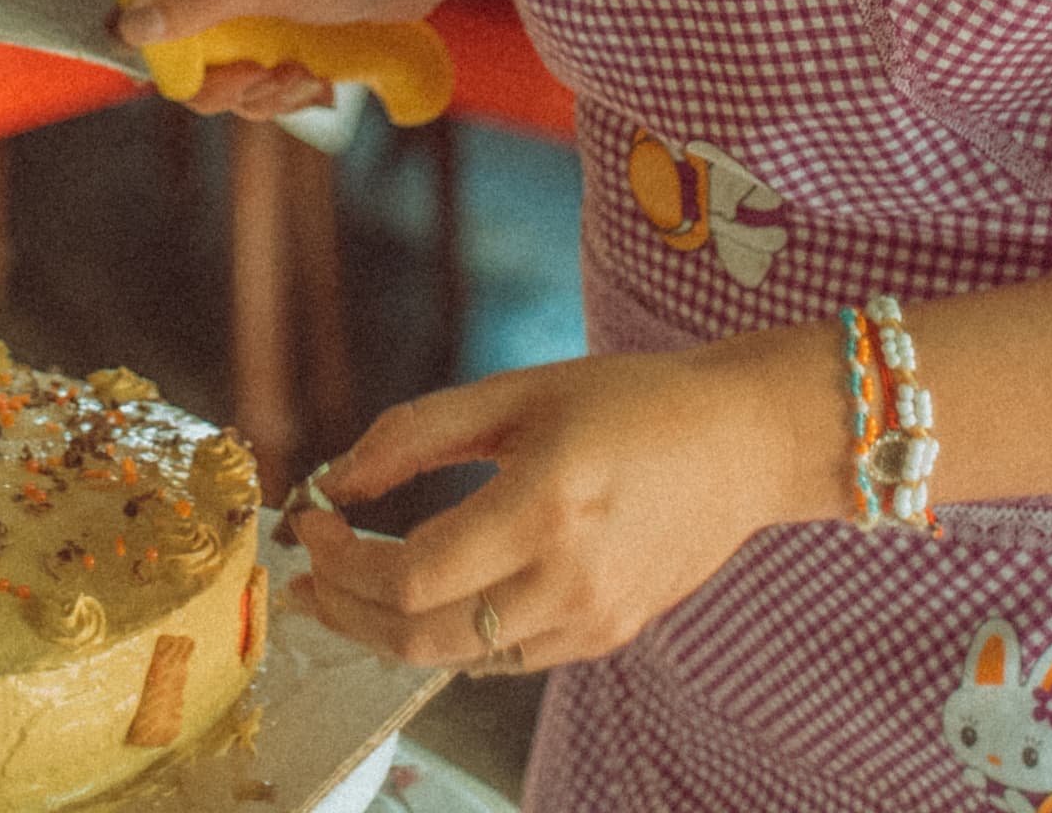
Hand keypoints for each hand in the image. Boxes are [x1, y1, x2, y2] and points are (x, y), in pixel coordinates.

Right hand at [76, 0, 485, 118]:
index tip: (132, 58)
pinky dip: (271, 91)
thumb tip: (128, 26)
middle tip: (254, 76)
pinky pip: (238, 80)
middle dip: (205, 75)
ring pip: (200, 71)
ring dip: (247, 89)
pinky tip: (312, 78)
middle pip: (156, 40)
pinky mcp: (261, 30)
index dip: (106, 15)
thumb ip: (200, 0)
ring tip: (297, 76)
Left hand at [282, 337, 836, 672]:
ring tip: (350, 590)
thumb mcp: (517, 392)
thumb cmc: (632, 401)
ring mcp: (592, 620)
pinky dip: (448, 636)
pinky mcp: (606, 637)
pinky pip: (502, 658)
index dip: (343, 561)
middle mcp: (571, 578)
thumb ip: (417, 433)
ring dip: (388, 631)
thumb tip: (336, 480)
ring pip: (456, 660)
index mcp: (547, 505)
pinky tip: (426, 598)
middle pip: (422, 636)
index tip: (309, 526)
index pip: (413, 574)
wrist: (742, 443)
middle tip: (311, 576)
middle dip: (347, 612)